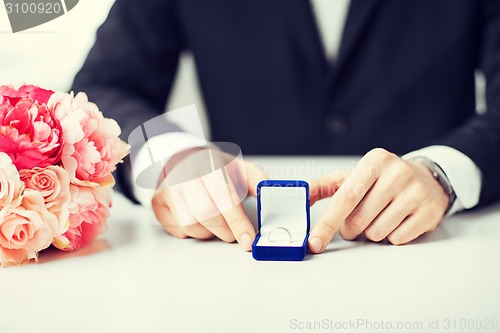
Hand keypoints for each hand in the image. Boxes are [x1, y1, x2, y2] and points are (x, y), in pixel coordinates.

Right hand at [152, 147, 267, 250]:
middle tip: (234, 231)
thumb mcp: (239, 167)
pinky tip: (198, 219)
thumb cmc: (213, 167)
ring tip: (215, 221)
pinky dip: (193, 232)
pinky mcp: (158, 203)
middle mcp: (185, 176)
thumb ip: (256, 179)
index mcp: (208, 164)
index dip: (237, 222)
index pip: (224, 197)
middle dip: (226, 230)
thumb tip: (268, 193)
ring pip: (191, 226)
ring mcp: (168, 189)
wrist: (183, 159)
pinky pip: (178, 230)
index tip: (248, 239)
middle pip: (206, 215)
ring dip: (209, 232)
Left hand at [308, 148, 449, 252]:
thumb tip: (300, 196)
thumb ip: (324, 186)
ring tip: (380, 215)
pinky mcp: (429, 212)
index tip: (315, 242)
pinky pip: (397, 239)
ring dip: (372, 232)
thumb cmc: (381, 179)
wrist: (426, 178)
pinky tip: (397, 220)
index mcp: (374, 161)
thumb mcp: (353, 176)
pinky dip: (391, 236)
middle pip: (358, 220)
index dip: (327, 223)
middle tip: (358, 218)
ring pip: (377, 233)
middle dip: (351, 228)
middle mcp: (397, 173)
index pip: (345, 197)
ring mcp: (416, 192)